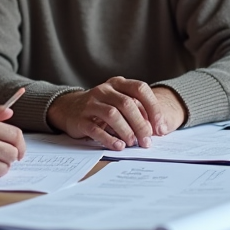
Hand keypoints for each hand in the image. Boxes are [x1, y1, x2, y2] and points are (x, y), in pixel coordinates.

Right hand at [47, 77, 184, 149]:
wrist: (69, 108)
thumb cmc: (101, 107)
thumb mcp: (118, 101)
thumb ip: (136, 110)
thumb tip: (157, 129)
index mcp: (118, 83)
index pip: (140, 89)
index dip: (153, 108)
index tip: (161, 127)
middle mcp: (104, 90)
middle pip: (127, 104)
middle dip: (140, 124)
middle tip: (147, 140)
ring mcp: (91, 103)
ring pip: (112, 115)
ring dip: (126, 131)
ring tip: (133, 143)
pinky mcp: (80, 119)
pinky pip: (96, 129)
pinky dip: (109, 139)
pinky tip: (119, 146)